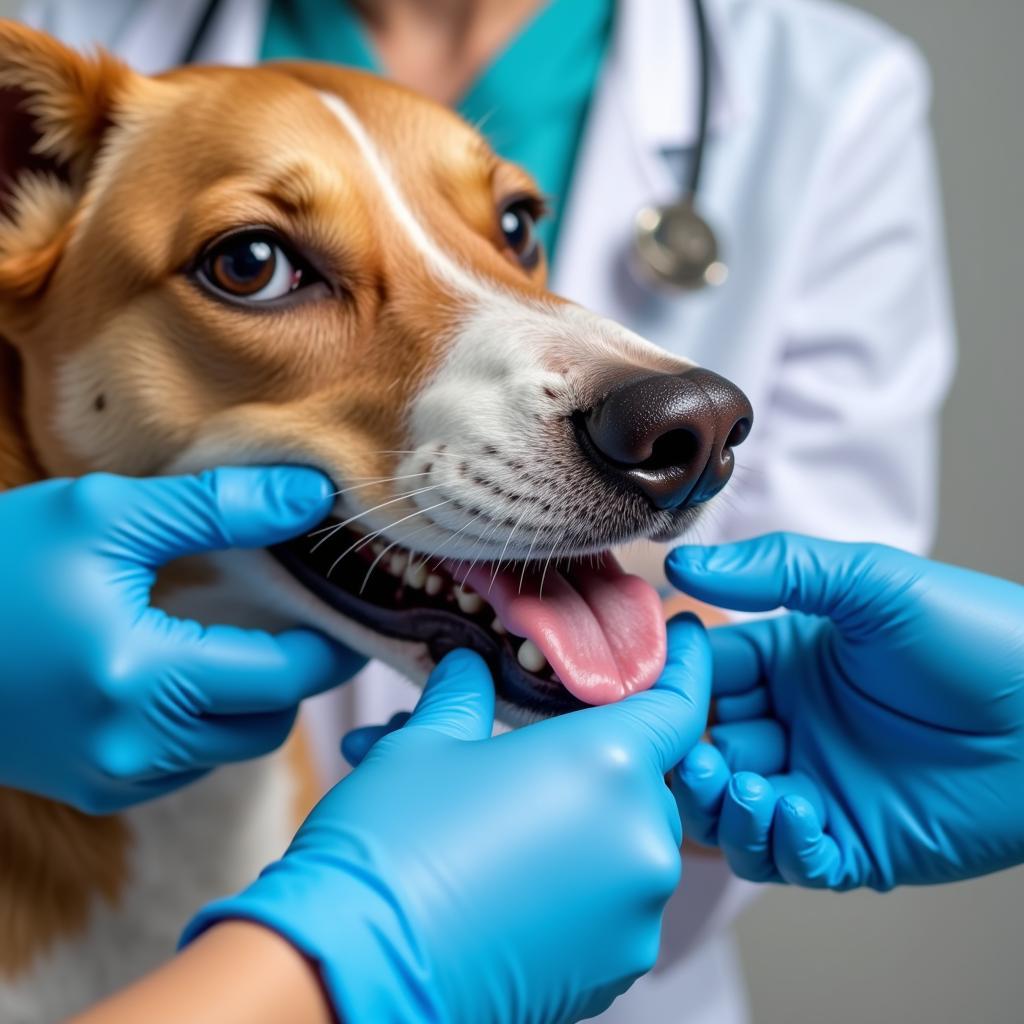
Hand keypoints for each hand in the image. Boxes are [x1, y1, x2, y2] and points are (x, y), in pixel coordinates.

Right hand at [0, 467, 361, 812]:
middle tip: (291, 620)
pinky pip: (183, 764)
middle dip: (292, 675)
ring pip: (228, 749)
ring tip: (235, 641)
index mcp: (143, 677)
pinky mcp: (90, 788)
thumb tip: (315, 497)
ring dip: (248, 701)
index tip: (344, 608)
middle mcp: (133, 747)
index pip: (285, 677)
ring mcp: (109, 777)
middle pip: (267, 724)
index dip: (328, 645)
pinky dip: (202, 724)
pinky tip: (180, 673)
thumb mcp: (106, 514)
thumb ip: (220, 507)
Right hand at [183, 618, 710, 1023]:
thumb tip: (469, 669)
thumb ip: (465, 694)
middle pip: (644, 776)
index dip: (687, 664)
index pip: (676, 703)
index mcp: (608, 766)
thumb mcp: (426, 742)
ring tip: (499, 822)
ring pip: (625, 841)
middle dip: (596, 759)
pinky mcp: (613, 971)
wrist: (356, 971)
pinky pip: (611, 903)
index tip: (690, 638)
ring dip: (579, 824)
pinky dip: (576, 883)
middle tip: (531, 754)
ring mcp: (634, 915)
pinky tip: (508, 880)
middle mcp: (642, 841)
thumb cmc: (391, 845)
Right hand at [666, 533, 1023, 890]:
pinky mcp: (853, 843)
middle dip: (690, 754)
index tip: (653, 684)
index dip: (678, 681)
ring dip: (721, 805)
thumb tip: (681, 560)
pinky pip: (790, 858)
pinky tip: (796, 811)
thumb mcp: (871, 582)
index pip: (708, 674)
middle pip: (708, 747)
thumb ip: (775, 569)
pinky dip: (777, 843)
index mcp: (790, 663)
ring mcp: (820, 786)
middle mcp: (796, 726)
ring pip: (733, 811)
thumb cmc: (977, 638)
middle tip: (692, 753)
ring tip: (744, 785)